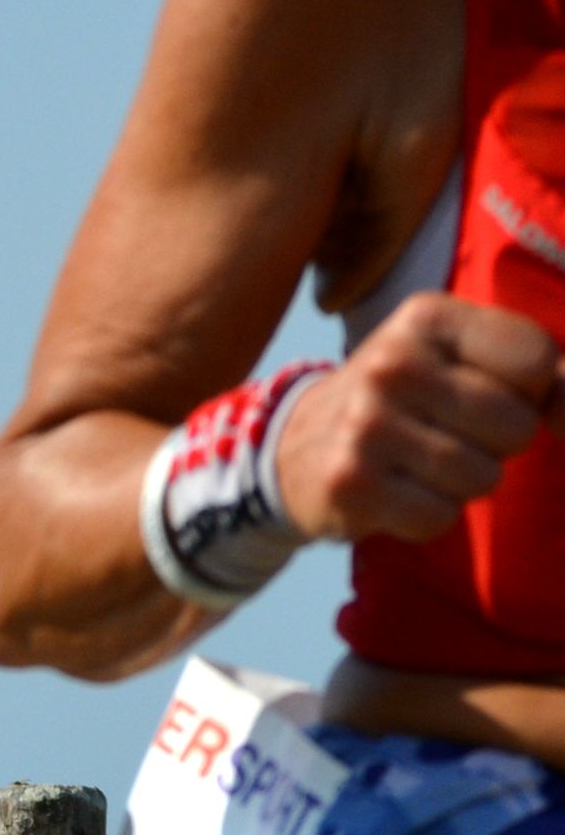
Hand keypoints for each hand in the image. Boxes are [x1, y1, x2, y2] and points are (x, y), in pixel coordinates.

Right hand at [275, 293, 564, 542]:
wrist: (294, 446)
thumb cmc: (408, 400)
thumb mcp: (463, 360)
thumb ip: (542, 373)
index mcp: (425, 317)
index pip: (534, 358)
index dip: (527, 389)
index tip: (482, 389)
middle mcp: (391, 364)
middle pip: (516, 426)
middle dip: (496, 443)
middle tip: (447, 433)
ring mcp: (366, 425)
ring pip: (484, 477)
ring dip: (462, 483)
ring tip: (418, 463)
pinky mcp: (350, 483)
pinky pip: (440, 517)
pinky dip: (426, 515)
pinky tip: (395, 492)